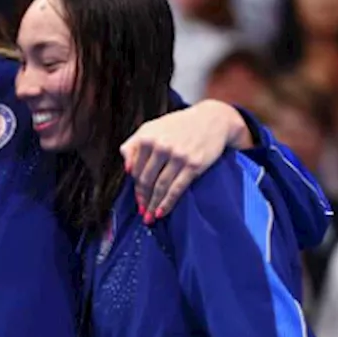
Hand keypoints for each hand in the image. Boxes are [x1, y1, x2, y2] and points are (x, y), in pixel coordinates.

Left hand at [120, 100, 243, 221]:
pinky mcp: (193, 164)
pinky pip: (176, 189)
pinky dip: (167, 203)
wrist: (211, 119)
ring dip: (153, 205)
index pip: (135, 169)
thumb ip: (133, 145)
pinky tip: (161, 212)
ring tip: (149, 217)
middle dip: (143, 199)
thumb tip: (126, 169)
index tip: (137, 199)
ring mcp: (178, 156)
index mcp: (147, 137)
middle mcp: (161, 146)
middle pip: (146, 180)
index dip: (135, 186)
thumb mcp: (151, 128)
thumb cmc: (177, 126)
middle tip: (142, 212)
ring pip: (160, 187)